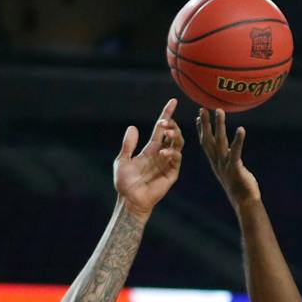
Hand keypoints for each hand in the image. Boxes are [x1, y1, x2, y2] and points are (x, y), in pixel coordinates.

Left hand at [114, 99, 183, 217]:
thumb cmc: (125, 183)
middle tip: (164, 122)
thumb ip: (128, 145)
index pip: (162, 128)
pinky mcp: (171, 174)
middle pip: (173, 133)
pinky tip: (162, 153)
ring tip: (166, 132)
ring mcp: (168, 163)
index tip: (173, 101)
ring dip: (174, 135)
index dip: (167, 114)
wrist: (129, 200)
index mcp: (151, 149)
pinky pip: (176, 159)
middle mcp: (161, 154)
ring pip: (178, 144)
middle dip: (171, 124)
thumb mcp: (123, 160)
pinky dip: (171, 153)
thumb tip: (132, 127)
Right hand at [195, 108, 260, 206]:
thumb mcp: (232, 171)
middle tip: (202, 108)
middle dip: (205, 124)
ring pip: (220, 142)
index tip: (199, 117)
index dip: (202, 130)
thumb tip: (233, 157)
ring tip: (219, 110)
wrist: (243, 202)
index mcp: (215, 162)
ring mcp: (225, 164)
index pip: (205, 143)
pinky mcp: (235, 167)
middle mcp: (217, 162)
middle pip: (208, 139)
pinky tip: (241, 129)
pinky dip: (238, 140)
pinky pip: (235, 152)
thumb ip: (231, 162)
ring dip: (219, 125)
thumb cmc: (240, 187)